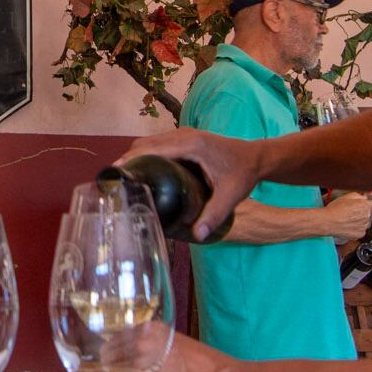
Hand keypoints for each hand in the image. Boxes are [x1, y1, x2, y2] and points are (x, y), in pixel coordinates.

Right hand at [120, 129, 265, 239]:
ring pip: (149, 142)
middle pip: (144, 143)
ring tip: (124, 179)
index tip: (114, 174)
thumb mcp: (230, 195)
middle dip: (127, 160)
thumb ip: (214, 214)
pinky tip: (142, 173)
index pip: (151, 149)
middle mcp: (183, 135)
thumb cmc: (243, 174)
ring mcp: (183, 134)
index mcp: (190, 145)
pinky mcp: (184, 138)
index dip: (130, 160)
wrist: (257, 157)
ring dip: (135, 156)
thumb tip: (197, 236)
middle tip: (115, 182)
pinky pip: (158, 143)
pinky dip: (145, 154)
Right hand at [322, 191, 371, 243]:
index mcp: (366, 206)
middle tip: (352, 212)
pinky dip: (356, 229)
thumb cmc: (335, 209)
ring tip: (348, 219)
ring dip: (359, 221)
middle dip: (362, 213)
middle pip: (369, 214)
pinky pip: (361, 230)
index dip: (368, 205)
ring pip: (365, 223)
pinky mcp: (360, 234)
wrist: (328, 222)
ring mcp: (364, 227)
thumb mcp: (347, 196)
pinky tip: (348, 225)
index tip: (364, 206)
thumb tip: (366, 197)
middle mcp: (367, 217)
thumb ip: (360, 196)